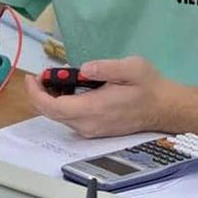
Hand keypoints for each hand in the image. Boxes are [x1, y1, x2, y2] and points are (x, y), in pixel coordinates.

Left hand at [23, 56, 173, 136]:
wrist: (165, 108)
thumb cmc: (149, 86)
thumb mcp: (131, 67)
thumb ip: (106, 68)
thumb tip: (85, 69)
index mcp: (93, 108)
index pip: (53, 107)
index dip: (37, 93)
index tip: (33, 77)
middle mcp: (88, 124)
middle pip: (52, 114)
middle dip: (41, 94)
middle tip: (42, 76)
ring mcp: (92, 130)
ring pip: (60, 118)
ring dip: (52, 100)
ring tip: (55, 79)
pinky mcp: (96, 130)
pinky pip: (71, 119)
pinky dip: (62, 105)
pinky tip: (69, 90)